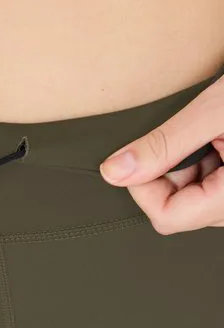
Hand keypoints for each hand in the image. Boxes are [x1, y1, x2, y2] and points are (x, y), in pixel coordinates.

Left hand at [98, 73, 223, 233]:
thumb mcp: (215, 111)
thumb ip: (164, 144)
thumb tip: (114, 171)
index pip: (166, 216)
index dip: (145, 185)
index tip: (143, 153)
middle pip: (176, 208)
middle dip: (170, 171)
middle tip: (192, 134)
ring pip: (190, 196)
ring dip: (189, 165)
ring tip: (213, 133)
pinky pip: (207, 186)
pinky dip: (203, 162)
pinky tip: (217, 137)